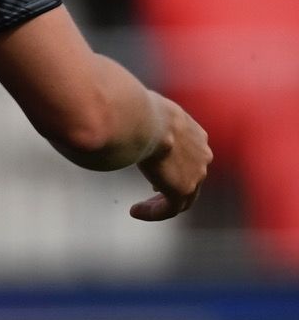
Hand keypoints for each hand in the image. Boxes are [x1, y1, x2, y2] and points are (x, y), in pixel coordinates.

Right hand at [132, 94, 209, 221]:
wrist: (146, 121)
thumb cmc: (138, 109)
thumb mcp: (145, 107)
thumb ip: (140, 114)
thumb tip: (117, 108)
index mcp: (196, 134)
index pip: (191, 155)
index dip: (176, 165)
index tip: (157, 171)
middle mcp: (202, 155)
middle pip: (191, 178)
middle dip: (172, 185)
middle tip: (152, 190)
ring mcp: (196, 174)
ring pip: (182, 197)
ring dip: (160, 203)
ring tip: (138, 209)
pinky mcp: (182, 190)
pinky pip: (170, 209)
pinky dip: (154, 212)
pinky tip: (134, 211)